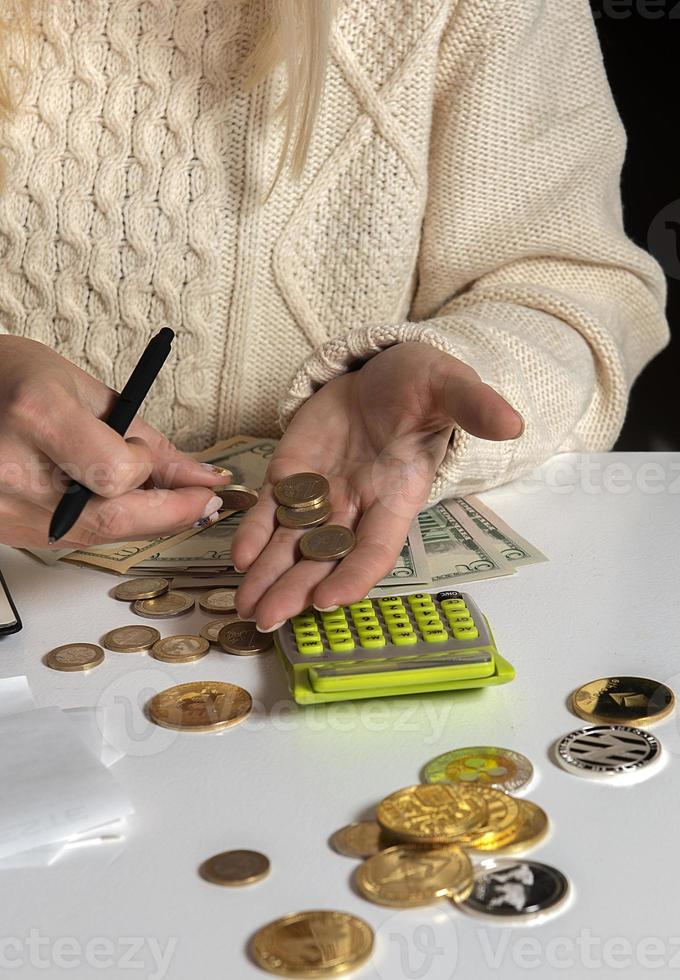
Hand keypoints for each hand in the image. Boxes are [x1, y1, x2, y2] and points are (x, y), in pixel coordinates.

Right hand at [0, 337, 229, 549]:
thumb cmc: (9, 379)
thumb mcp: (82, 388)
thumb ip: (147, 438)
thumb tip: (199, 474)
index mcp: (35, 416)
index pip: (116, 472)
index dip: (146, 467)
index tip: (160, 458)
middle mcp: (12, 469)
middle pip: (112, 519)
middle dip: (170, 513)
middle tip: (201, 499)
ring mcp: (5, 508)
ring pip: (98, 536)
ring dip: (143, 520)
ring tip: (162, 495)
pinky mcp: (7, 530)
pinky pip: (74, 538)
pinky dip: (108, 523)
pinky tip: (119, 502)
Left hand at [232, 342, 522, 628]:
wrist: (384, 371)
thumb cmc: (423, 385)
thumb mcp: (450, 387)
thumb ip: (475, 407)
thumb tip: (513, 422)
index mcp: (397, 495)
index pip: (376, 547)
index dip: (354, 574)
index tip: (329, 600)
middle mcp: (357, 505)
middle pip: (324, 557)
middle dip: (296, 589)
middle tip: (267, 620)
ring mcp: (321, 493)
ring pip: (291, 544)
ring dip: (268, 575)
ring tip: (242, 605)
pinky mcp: (291, 474)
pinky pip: (270, 510)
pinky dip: (253, 532)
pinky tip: (237, 556)